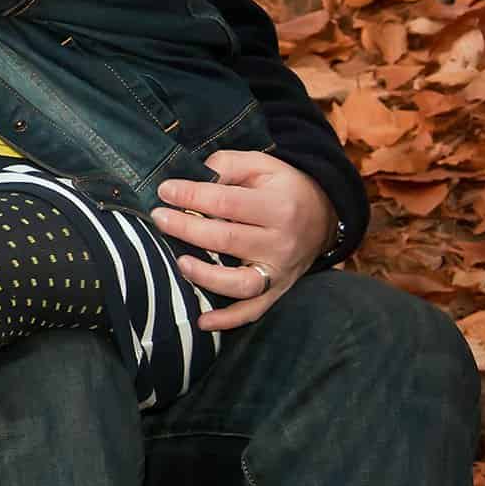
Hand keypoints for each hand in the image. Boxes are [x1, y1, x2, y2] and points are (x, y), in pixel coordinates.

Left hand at [152, 151, 336, 331]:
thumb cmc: (284, 187)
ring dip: (206, 276)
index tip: (164, 191)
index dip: (190, 196)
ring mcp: (280, 271)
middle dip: (186, 229)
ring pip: (241, 283)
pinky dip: (229, 320)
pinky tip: (203, 321)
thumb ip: (227, 165)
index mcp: (278, 206)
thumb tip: (194, 178)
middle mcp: (281, 242)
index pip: (225, 203)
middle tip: (159, 218)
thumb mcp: (261, 164)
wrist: (325, 215)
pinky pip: (254, 310)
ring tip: (180, 263)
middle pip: (227, 240)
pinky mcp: (278, 290)